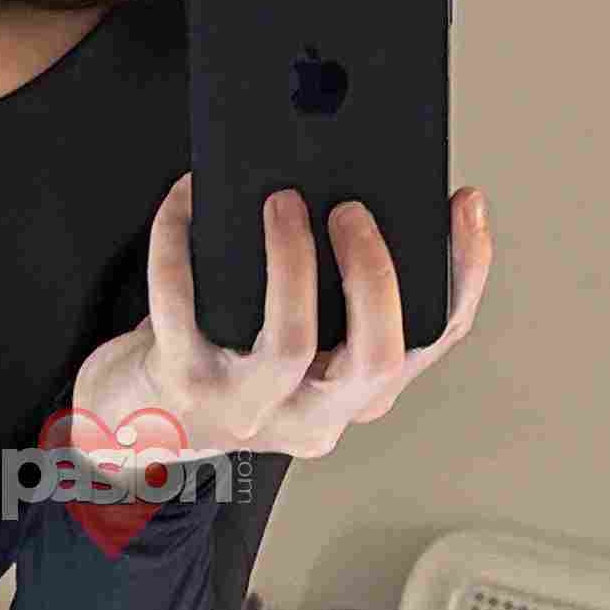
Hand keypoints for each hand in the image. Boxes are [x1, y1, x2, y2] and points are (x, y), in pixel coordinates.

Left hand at [62, 181, 493, 470]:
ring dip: (291, 261)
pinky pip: (183, 305)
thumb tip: (367, 189)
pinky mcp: (182, 383)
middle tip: (355, 211)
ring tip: (282, 201)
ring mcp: (247, 405)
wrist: (144, 420)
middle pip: (374, 356)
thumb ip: (343, 293)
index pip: (434, 339)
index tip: (464, 205)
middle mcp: (312, 412)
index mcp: (358, 394)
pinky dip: (181, 242)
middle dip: (375, 274)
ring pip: (290, 342)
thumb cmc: (234, 363)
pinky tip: (186, 198)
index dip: (465, 273)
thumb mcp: (307, 345)